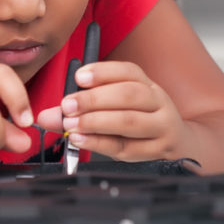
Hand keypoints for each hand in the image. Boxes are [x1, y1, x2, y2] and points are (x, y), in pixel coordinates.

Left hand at [36, 61, 190, 161]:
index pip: (129, 72)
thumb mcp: (117, 107)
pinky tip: (81, 140)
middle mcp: (158, 102)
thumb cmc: (140, 121)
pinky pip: (127, 147)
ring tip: (71, 124)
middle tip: (67, 105)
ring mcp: (161, 127)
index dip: (103, 72)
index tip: (79, 77)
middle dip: (94, 99)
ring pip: (129, 121)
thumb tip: (46, 116)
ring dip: (96, 121)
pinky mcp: (157, 151)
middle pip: (129, 95)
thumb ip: (81, 108)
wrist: (178, 144)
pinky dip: (100, 143)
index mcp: (147, 84)